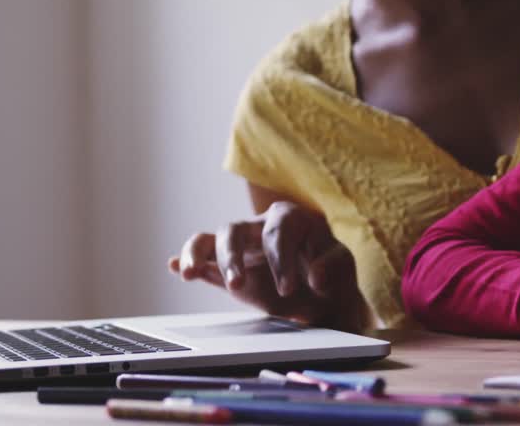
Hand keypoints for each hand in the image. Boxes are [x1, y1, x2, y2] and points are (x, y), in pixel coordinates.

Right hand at [167, 202, 369, 330]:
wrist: (324, 298)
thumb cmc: (333, 275)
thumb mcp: (343, 268)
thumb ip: (333, 267)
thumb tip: (317, 276)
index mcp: (290, 220)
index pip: (277, 232)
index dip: (280, 260)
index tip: (288, 288)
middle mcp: (259, 227)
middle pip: (234, 230)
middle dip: (232, 257)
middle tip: (238, 285)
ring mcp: (240, 248)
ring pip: (211, 240)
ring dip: (198, 255)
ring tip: (190, 273)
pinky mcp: (227, 269)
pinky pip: (203, 261)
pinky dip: (188, 262)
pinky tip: (175, 266)